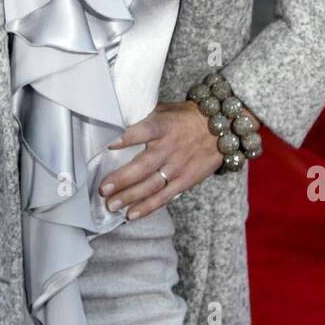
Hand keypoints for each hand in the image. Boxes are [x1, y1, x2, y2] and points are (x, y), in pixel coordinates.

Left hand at [98, 99, 254, 220]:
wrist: (222, 129)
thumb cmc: (186, 117)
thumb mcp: (166, 110)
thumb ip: (144, 117)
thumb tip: (115, 121)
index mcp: (164, 127)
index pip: (145, 130)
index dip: (128, 137)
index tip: (110, 144)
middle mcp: (170, 148)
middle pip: (144, 166)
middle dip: (122, 179)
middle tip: (102, 189)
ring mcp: (178, 167)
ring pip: (151, 186)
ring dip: (130, 197)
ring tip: (111, 205)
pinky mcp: (184, 181)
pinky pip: (164, 197)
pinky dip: (147, 207)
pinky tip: (131, 214)